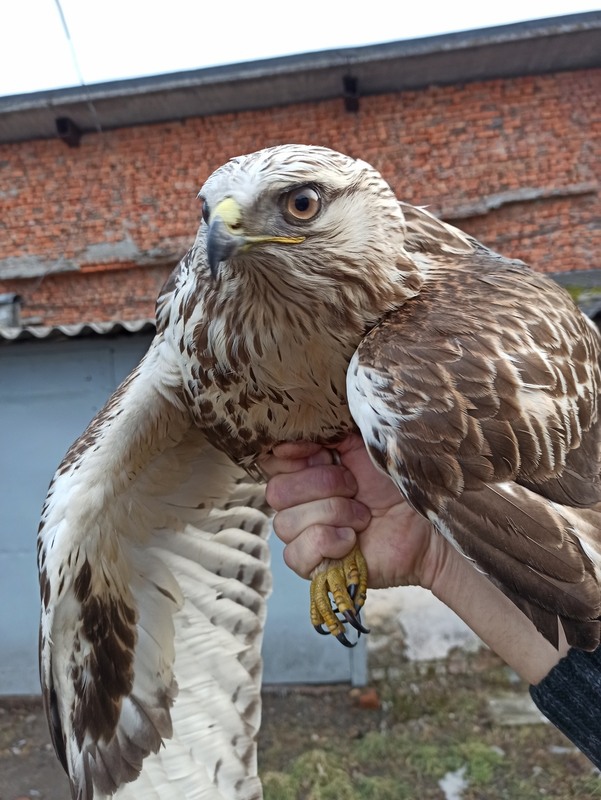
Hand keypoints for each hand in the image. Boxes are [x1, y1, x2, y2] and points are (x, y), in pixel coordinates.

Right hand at [262, 434, 446, 590]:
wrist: (423, 524)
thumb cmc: (394, 483)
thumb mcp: (361, 446)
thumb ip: (326, 435)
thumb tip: (287, 439)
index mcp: (304, 470)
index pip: (271, 461)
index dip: (293, 456)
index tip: (325, 454)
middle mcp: (297, 502)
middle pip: (277, 491)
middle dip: (322, 485)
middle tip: (355, 488)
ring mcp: (301, 535)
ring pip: (286, 522)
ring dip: (333, 514)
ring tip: (363, 516)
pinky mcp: (312, 565)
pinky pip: (296, 554)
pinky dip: (327, 542)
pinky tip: (352, 540)